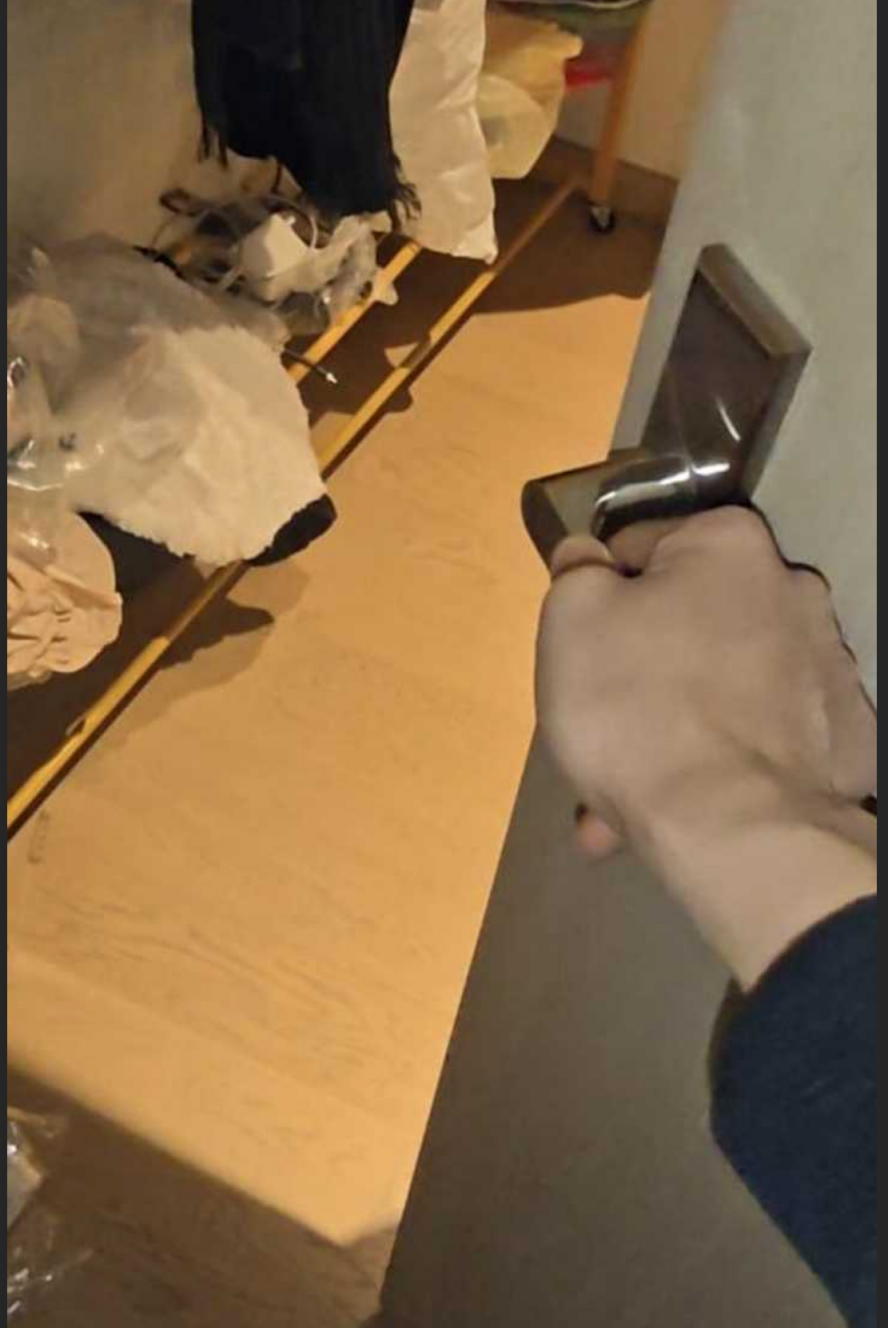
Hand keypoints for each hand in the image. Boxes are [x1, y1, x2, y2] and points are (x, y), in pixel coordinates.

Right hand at [537, 507, 876, 985]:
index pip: (637, 549)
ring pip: (717, 690)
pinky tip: (676, 807)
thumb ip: (576, 571)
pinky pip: (755, 739)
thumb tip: (587, 558)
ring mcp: (825, 670)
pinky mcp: (838, 740)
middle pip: (684, 625)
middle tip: (594, 731)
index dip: (595, 601)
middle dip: (634, 678)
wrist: (731, 828)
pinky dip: (715, 764)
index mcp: (729, 544)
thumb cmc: (637, 706)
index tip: (576, 652)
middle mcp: (792, 592)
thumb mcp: (570, 618)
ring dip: (667, 730)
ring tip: (619, 795)